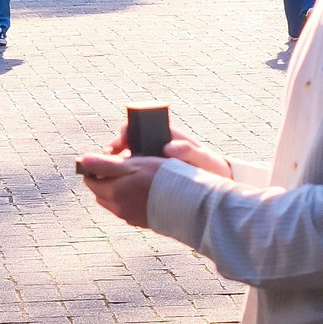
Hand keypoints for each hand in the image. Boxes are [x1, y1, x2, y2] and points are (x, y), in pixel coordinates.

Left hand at [74, 152, 159, 225]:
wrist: (187, 202)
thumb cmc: (160, 178)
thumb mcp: (133, 165)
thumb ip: (105, 164)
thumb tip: (82, 159)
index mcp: (112, 192)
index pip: (90, 180)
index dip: (94, 167)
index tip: (105, 158)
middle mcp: (117, 208)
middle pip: (100, 192)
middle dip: (103, 179)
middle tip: (117, 166)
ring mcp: (129, 216)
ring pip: (113, 202)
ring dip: (116, 190)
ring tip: (131, 178)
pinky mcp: (141, 221)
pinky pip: (126, 209)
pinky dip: (127, 200)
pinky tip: (141, 191)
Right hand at [98, 121, 232, 180]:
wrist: (214, 185)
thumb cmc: (208, 167)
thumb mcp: (201, 158)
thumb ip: (188, 150)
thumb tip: (169, 147)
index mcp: (163, 137)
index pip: (136, 129)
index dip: (124, 134)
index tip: (120, 142)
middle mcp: (152, 149)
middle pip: (124, 147)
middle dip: (111, 153)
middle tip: (108, 161)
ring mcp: (149, 164)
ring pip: (124, 165)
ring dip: (113, 171)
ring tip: (107, 180)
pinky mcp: (148, 179)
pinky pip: (130, 179)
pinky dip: (122, 184)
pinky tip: (119, 194)